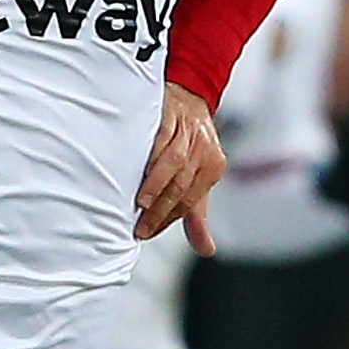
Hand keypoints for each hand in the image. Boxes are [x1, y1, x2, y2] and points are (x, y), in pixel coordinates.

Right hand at [134, 83, 223, 253]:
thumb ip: (197, 217)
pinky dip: (150, 154)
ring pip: (174, 162)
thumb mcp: (197, 180)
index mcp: (213, 167)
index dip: (167, 219)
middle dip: (161, 209)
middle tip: (141, 227)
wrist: (188, 98)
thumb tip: (207, 250)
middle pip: (182, 185)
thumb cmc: (190, 145)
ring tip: (141, 202)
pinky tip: (136, 167)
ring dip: (156, 184)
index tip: (145, 233)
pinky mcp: (170, 115)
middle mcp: (204, 149)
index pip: (189, 201)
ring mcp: (187, 131)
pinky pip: (161, 137)